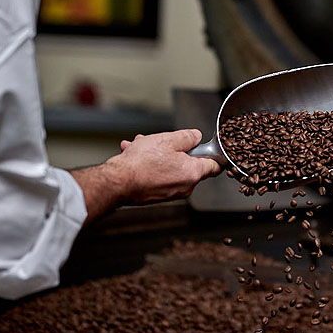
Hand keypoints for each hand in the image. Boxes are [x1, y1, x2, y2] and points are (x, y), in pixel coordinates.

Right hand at [72, 129, 221, 223]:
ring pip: (169, 168)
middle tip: (160, 141)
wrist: (117, 182)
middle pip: (188, 164)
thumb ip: (187, 137)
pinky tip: (134, 154)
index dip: (211, 154)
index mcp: (193, 173)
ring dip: (157, 155)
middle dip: (174, 150)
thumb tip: (196, 137)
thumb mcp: (167, 140)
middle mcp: (185, 186)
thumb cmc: (141, 163)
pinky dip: (149, 166)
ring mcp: (171, 193)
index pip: (214, 166)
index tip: (206, 147)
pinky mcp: (157, 195)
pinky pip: (158, 176)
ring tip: (140, 145)